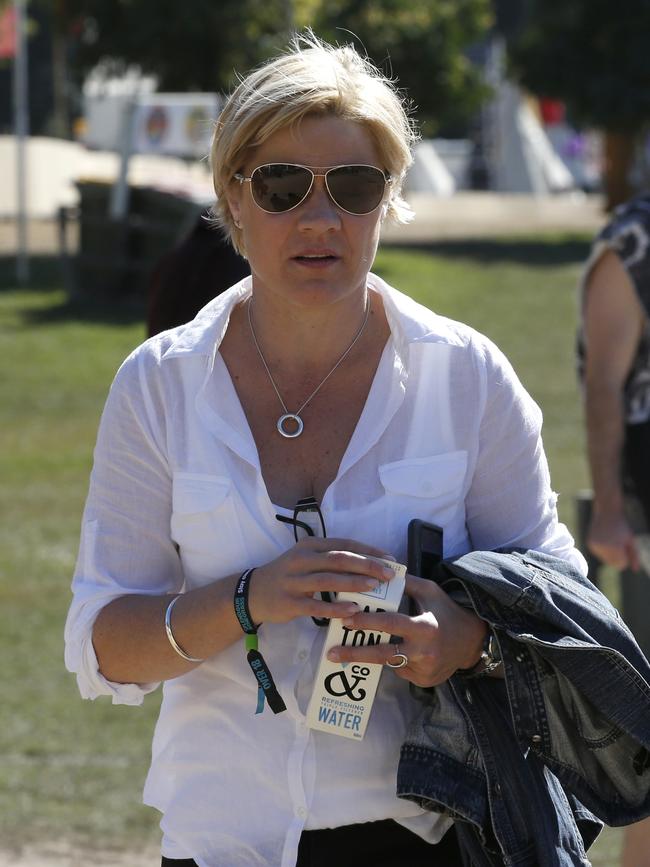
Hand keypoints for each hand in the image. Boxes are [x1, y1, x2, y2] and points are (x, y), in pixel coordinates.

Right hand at [248, 538, 395, 625]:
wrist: (253, 593)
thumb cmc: (288, 575)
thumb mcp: (306, 559)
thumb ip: (331, 560)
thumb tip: (369, 566)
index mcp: (310, 546)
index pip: (344, 544)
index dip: (368, 551)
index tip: (390, 559)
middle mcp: (302, 559)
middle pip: (339, 559)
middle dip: (367, 565)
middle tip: (388, 574)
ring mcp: (294, 581)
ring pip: (328, 580)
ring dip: (353, 583)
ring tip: (374, 587)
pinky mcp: (289, 602)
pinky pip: (316, 605)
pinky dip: (335, 607)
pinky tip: (352, 610)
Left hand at [326, 574, 487, 687]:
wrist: (472, 642)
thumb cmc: (446, 611)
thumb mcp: (430, 591)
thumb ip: (406, 583)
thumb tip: (379, 572)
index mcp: (424, 626)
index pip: (391, 624)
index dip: (368, 622)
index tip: (346, 621)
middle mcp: (424, 652)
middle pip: (383, 654)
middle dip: (355, 653)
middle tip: (332, 652)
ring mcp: (423, 670)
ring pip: (388, 664)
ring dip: (366, 659)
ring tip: (340, 658)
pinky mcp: (423, 681)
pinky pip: (400, 670)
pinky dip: (392, 662)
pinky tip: (391, 654)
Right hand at [587, 510, 638, 571]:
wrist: (606, 512)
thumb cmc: (622, 526)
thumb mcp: (631, 541)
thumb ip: (634, 556)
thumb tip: (635, 570)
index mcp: (615, 548)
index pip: (621, 564)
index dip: (625, 557)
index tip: (624, 547)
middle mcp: (604, 548)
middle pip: (612, 563)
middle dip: (617, 556)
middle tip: (618, 543)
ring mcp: (595, 546)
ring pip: (605, 559)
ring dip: (609, 553)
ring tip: (611, 539)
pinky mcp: (590, 544)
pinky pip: (599, 554)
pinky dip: (603, 549)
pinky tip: (604, 538)